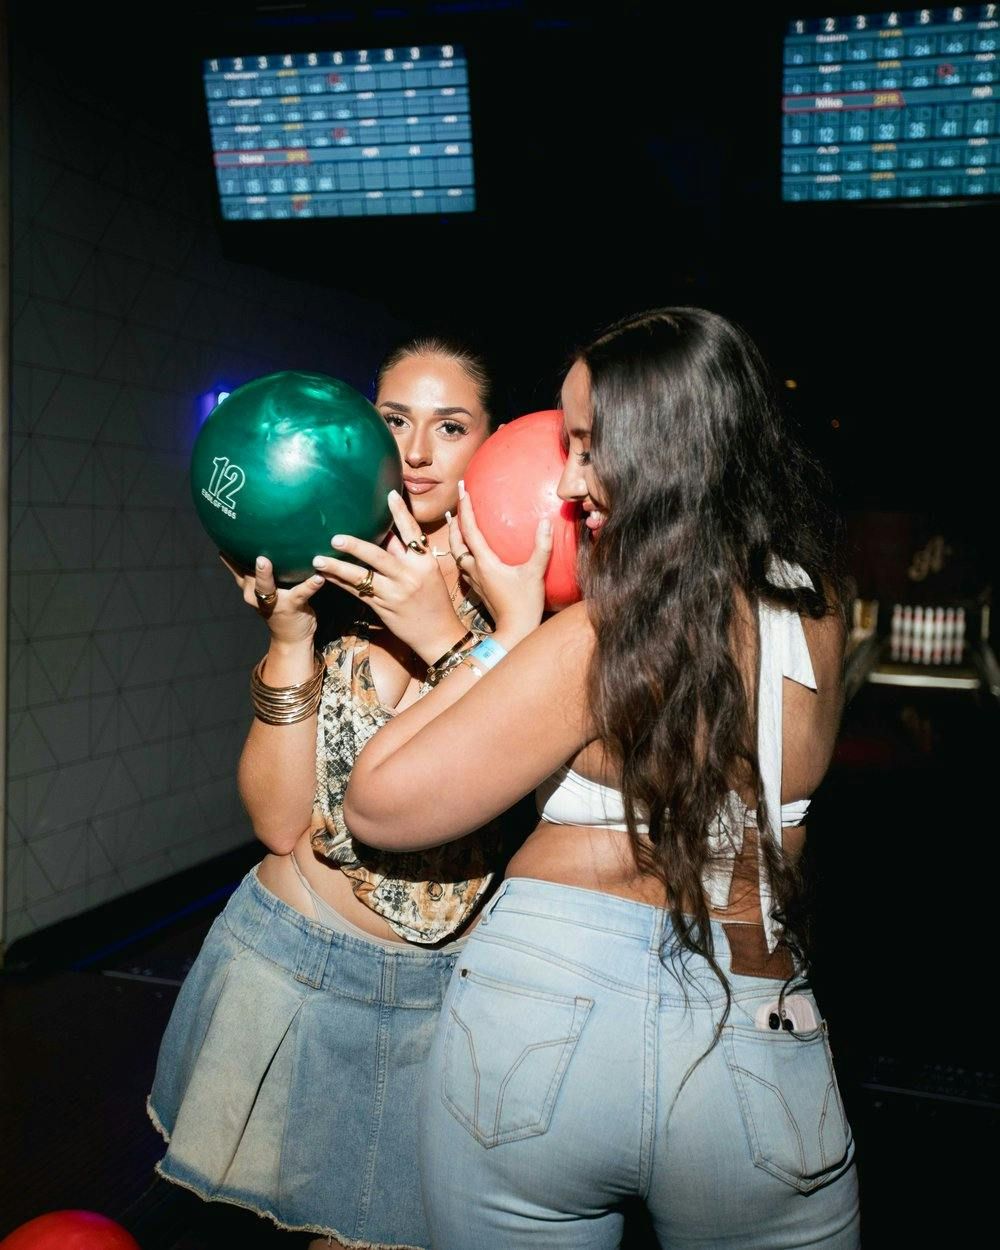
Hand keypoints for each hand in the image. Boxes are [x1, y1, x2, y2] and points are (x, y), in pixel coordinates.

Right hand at [219, 553, 323, 647]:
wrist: (291, 638)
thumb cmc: (278, 606)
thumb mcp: (261, 589)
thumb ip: (255, 572)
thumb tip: (252, 544)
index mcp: (249, 588)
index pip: (237, 569)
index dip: (230, 558)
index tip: (224, 542)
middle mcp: (256, 595)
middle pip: (249, 577)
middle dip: (246, 565)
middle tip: (246, 551)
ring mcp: (273, 602)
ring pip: (266, 587)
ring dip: (265, 575)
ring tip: (264, 562)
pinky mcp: (291, 606)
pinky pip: (300, 594)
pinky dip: (310, 585)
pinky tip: (318, 578)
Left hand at [312, 490, 466, 664]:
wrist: (439, 634)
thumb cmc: (435, 601)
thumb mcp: (430, 573)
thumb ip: (410, 555)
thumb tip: (388, 533)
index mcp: (425, 562)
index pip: (412, 533)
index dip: (400, 513)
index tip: (389, 494)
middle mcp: (409, 575)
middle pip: (378, 555)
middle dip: (355, 546)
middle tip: (334, 537)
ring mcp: (394, 593)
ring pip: (362, 577)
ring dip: (338, 567)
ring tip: (318, 559)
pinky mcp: (383, 608)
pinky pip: (357, 593)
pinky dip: (340, 583)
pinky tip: (326, 577)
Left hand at [447, 492, 551, 639]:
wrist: (514, 631)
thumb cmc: (524, 603)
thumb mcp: (535, 573)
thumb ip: (542, 547)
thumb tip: (546, 522)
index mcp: (485, 562)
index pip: (470, 529)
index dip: (465, 508)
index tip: (462, 489)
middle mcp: (474, 569)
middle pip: (457, 540)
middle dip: (456, 519)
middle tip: (458, 503)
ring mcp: (475, 580)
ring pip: (457, 553)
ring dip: (456, 536)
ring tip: (458, 523)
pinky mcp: (478, 588)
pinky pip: (464, 565)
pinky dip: (463, 552)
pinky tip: (470, 551)